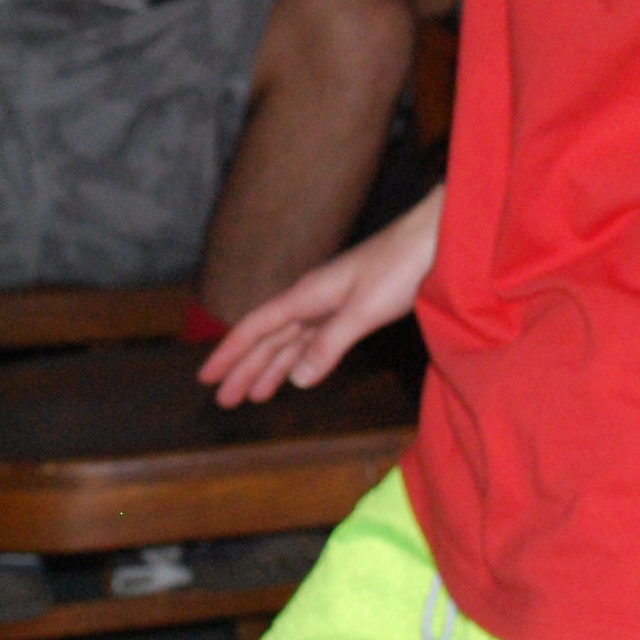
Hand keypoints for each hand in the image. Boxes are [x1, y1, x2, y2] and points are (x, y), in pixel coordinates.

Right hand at [200, 190, 441, 405]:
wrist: (433, 239)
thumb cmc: (401, 265)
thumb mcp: (364, 310)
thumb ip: (330, 344)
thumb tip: (297, 380)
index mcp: (308, 296)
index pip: (256, 328)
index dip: (230, 353)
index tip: (207, 376)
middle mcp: (313, 301)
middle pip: (269, 340)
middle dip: (245, 369)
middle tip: (224, 400)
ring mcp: (332, 306)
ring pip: (291, 342)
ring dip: (271, 368)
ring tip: (253, 396)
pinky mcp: (352, 311)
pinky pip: (315, 341)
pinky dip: (300, 359)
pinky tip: (295, 372)